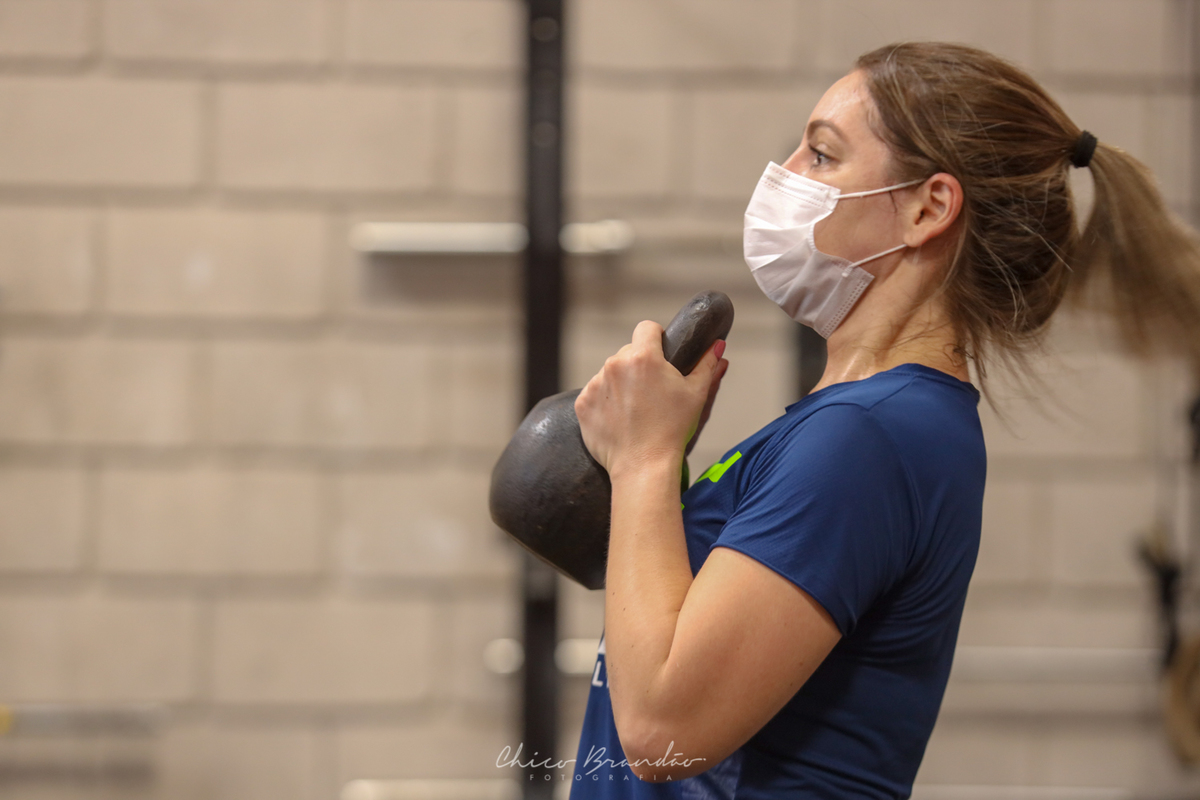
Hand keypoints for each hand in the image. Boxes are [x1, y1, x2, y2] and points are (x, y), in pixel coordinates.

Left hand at [575, 320, 726, 479]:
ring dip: (620, 383)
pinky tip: (619, 418)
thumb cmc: (672, 430)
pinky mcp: (582, 403)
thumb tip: (717, 345)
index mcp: (644, 357)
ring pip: (610, 373)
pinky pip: (595, 393)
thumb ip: (706, 364)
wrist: (643, 466)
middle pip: (627, 352)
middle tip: (651, 390)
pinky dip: (604, 402)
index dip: (655, 337)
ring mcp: (595, 384)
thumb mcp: (696, 394)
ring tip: (635, 408)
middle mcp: (615, 365)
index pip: (646, 328)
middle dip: (639, 365)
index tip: (660, 351)